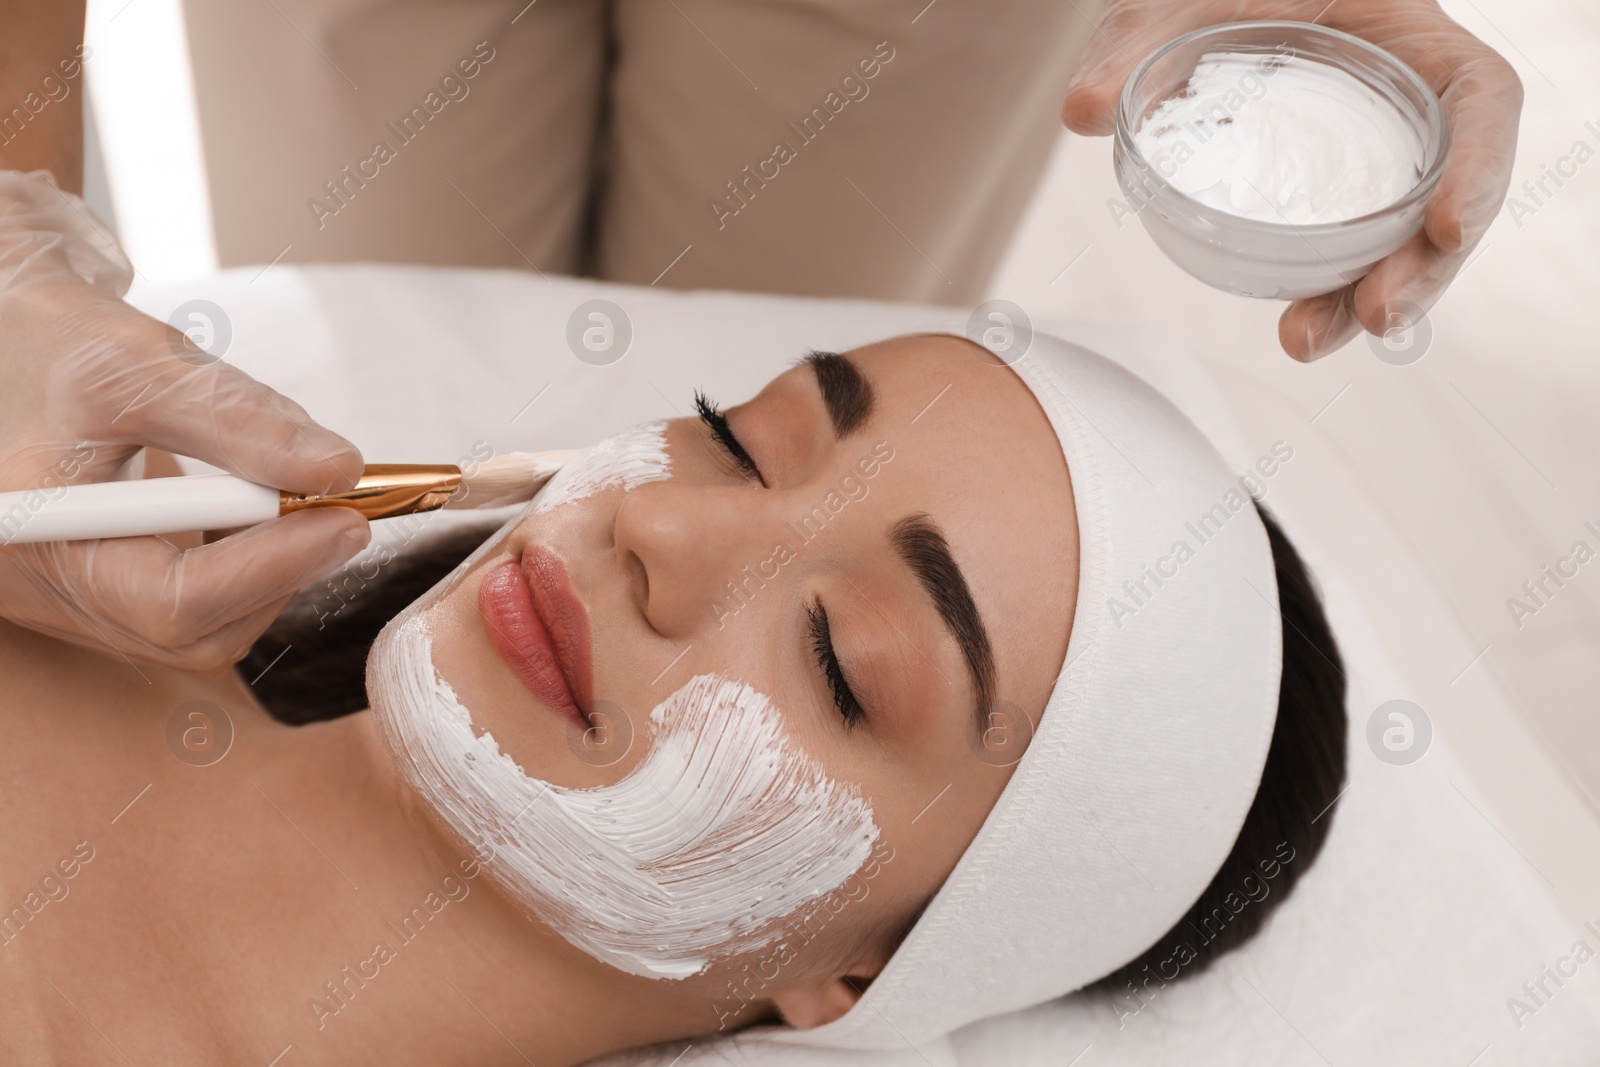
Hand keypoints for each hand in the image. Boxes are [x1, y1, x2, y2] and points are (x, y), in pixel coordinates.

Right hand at [0, 169, 370, 671]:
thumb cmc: (53, 340)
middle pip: (191, 630)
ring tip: (292, 491)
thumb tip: (341, 470)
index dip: (273, 565)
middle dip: (280, 569)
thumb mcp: (138, 364)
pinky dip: (238, 564)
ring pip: (197, 628)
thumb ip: (237, 420)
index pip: (171, 600)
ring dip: (266, 568)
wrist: (3, 338)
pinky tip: (252, 505)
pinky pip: (183, 608)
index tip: (348, 516)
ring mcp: (64, 600)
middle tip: (344, 507)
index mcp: (30, 538)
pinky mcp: (93, 593)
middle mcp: (39, 590)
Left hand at [1061, 0, 1522, 360]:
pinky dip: (1330, 293)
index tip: (1448, 225)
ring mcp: (1372, 162)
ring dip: (1366, 300)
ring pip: (1400, 241)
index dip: (1481, 164)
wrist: (1203, 11)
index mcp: (1407, 42)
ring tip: (1306, 340)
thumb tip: (1082, 108)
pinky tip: (1297, 328)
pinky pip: (1349, 251)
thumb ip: (1136, 41)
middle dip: (1424, 268)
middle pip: (1448, 195)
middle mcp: (1406, 109)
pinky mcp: (1331, 200)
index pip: (1481, 98)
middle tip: (1374, 316)